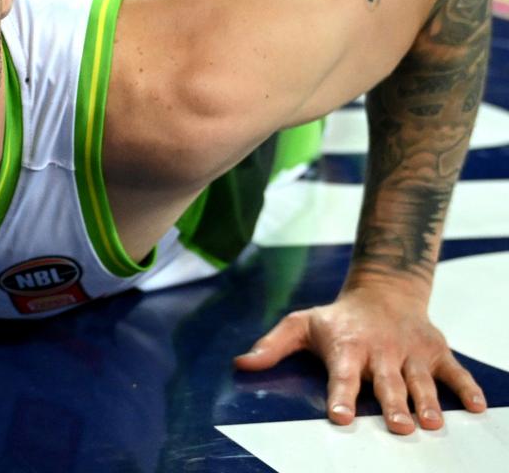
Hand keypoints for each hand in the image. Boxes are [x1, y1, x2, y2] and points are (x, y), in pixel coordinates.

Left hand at [233, 284, 486, 433]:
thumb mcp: (301, 325)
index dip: (341, 396)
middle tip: (397, 427)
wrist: (383, 292)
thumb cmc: (337, 319)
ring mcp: (411, 352)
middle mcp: (381, 351)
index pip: (342, 375)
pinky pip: (455, 372)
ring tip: (431, 424)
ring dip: (427, 402)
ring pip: (420, 381)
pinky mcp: (436, 352)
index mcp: (347, 347)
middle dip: (392, 404)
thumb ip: (272, 346)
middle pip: (386, 383)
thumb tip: (241, 364)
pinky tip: (478, 408)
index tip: (342, 417)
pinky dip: (467, 388)